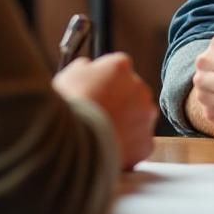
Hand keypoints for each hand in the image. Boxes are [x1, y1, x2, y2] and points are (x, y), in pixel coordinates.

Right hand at [54, 52, 154, 169]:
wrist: (73, 142)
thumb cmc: (68, 108)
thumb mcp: (68, 75)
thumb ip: (85, 68)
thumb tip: (87, 68)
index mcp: (120, 66)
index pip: (118, 68)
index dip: (104, 82)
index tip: (96, 91)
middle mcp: (139, 87)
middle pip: (132, 92)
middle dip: (119, 102)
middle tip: (98, 114)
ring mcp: (145, 116)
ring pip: (138, 117)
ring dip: (125, 123)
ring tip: (101, 133)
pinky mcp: (145, 142)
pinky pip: (138, 143)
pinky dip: (127, 146)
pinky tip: (108, 147)